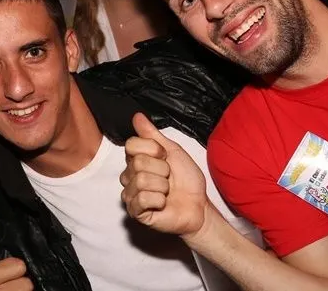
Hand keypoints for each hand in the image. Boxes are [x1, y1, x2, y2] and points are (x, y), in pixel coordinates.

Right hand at [120, 113, 207, 238]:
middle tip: (169, 177)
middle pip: (138, 162)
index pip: (132, 144)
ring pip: (141, 180)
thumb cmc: (186, 179)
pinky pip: (143, 199)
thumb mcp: (172, 151)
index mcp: (135, 159)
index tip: (165, 157)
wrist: (198, 205)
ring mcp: (131, 194)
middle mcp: (129, 175)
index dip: (154, 149)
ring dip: (162, 186)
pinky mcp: (136, 211)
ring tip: (167, 191)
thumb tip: (137, 116)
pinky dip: (159, 200)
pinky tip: (162, 203)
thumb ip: (152, 134)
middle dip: (162, 169)